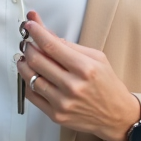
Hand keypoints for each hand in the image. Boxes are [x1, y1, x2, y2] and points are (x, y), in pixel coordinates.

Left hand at [15, 10, 140, 140]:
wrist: (116, 115)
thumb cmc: (107, 85)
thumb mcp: (96, 58)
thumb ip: (70, 45)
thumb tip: (46, 33)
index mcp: (85, 68)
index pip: (51, 45)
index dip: (36, 32)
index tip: (30, 24)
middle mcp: (72, 86)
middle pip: (37, 60)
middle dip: (28, 47)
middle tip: (28, 42)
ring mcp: (62, 102)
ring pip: (30, 78)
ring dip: (24, 64)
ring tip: (27, 58)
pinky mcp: (55, 115)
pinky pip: (31, 95)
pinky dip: (27, 82)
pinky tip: (32, 75)